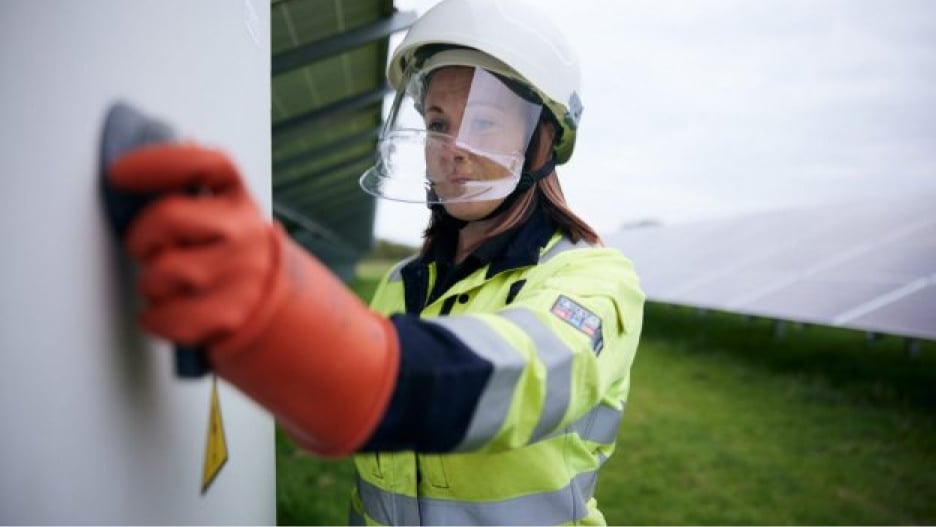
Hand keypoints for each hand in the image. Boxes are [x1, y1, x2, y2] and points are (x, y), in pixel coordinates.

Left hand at [108, 143, 271, 346]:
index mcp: (236, 198)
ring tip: (166, 283)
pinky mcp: (231, 314)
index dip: (159, 163)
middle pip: (169, 218)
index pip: (206, 165)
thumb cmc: (222, 249)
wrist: (265, 299)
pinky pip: (167, 316)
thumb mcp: (216, 209)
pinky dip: (155, 317)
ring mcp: (241, 273)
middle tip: (144, 249)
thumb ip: (188, 182)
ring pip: (162, 272)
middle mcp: (245, 231)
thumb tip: (161, 149)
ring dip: (149, 282)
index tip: (118, 173)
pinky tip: (166, 309)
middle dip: (140, 236)